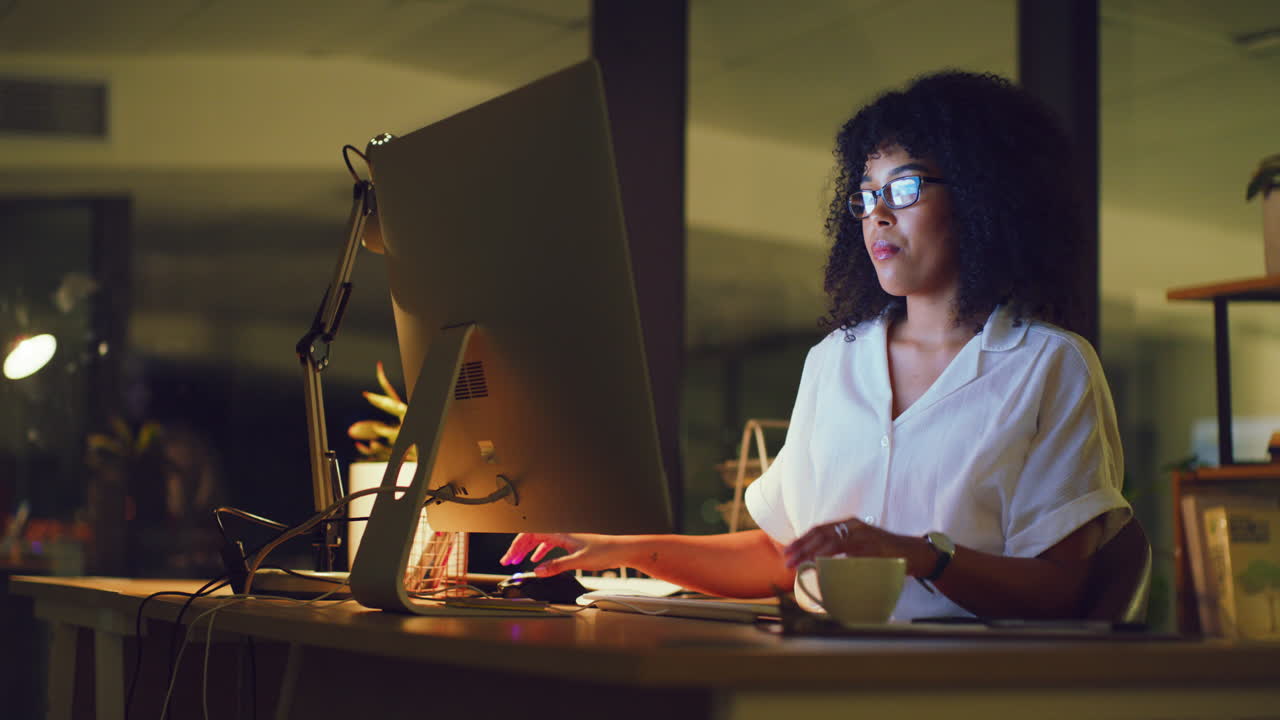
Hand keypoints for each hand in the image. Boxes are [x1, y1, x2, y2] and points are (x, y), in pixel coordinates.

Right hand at [499, 533, 625, 576]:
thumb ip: (556, 566)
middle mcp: (561, 531)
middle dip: (518, 548)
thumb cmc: (605, 550)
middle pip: (532, 536)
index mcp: (560, 532)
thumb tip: (538, 571)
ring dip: (528, 550)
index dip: (516, 546)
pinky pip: (550, 544)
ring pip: (540, 540)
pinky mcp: (571, 542)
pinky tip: (538, 560)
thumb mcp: (578, 561)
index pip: (530, 535)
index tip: (508, 558)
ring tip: (518, 561)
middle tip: (508, 561)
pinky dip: (540, 551)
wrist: (621, 549)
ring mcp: (566, 536)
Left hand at [782, 518, 923, 571]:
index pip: (820, 529)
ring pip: (833, 541)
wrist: (914, 553)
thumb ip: (843, 552)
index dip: (802, 539)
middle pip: (822, 533)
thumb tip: (820, 564)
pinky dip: (835, 558)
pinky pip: (850, 552)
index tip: (787, 550)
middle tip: (788, 560)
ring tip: (800, 564)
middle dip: (802, 546)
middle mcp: (855, 526)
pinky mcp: (874, 547)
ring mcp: (865, 536)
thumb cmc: (886, 553)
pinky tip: (824, 565)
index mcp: (850, 525)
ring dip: (813, 553)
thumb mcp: (861, 548)